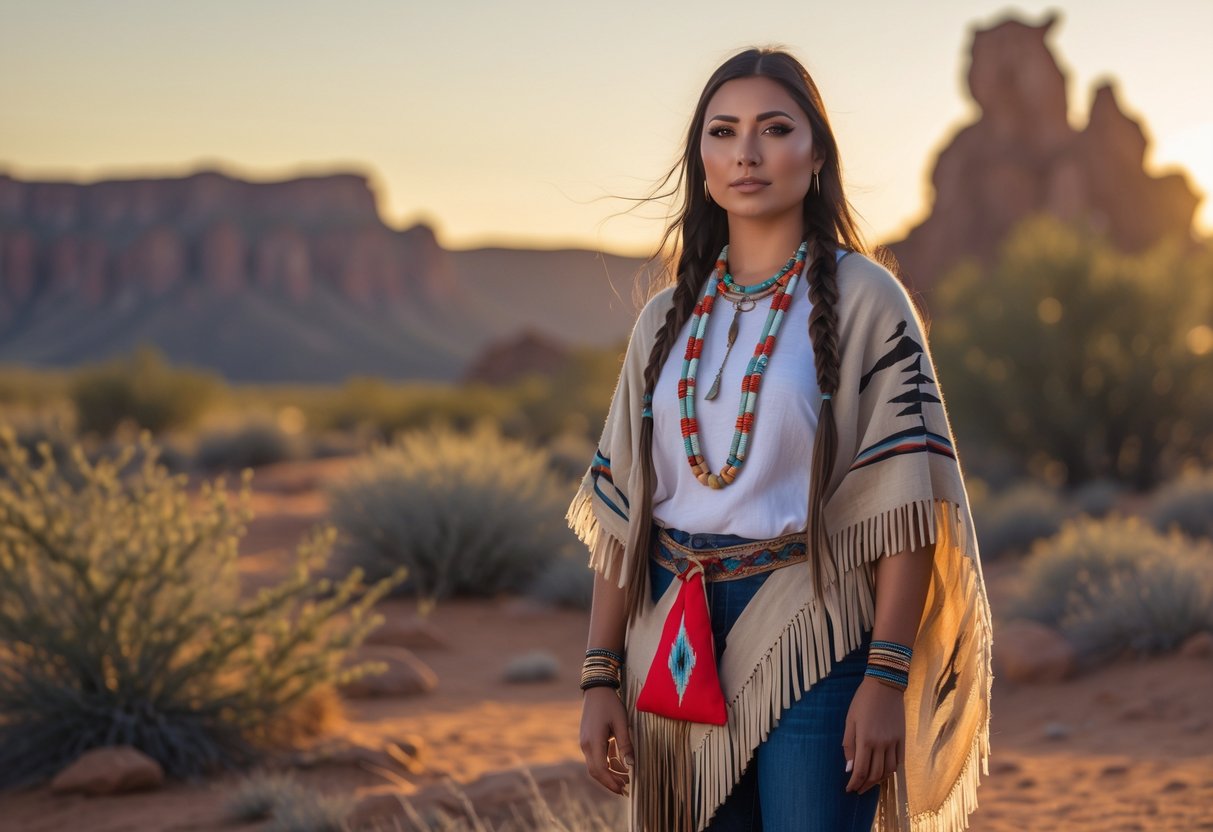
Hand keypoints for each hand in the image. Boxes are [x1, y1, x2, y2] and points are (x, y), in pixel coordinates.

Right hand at [579, 686, 633, 795]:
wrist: (596, 689)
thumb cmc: (610, 704)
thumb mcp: (621, 722)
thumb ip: (626, 744)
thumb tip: (631, 766)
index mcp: (593, 741)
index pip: (600, 769)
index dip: (611, 782)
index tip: (623, 789)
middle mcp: (586, 744)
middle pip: (595, 771)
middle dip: (609, 782)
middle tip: (625, 789)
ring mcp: (585, 742)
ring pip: (595, 765)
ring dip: (608, 774)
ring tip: (624, 779)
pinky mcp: (588, 739)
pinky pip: (595, 757)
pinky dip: (606, 764)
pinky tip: (618, 766)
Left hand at [842, 676, 904, 793]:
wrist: (885, 685)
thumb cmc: (862, 701)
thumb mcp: (850, 721)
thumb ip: (849, 745)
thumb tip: (849, 768)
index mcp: (865, 740)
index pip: (861, 770)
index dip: (854, 783)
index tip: (849, 789)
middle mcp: (881, 744)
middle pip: (875, 774)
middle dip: (865, 785)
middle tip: (858, 789)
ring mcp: (894, 742)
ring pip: (889, 771)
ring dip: (879, 780)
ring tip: (870, 783)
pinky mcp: (903, 739)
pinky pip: (899, 761)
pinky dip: (891, 770)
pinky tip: (884, 772)